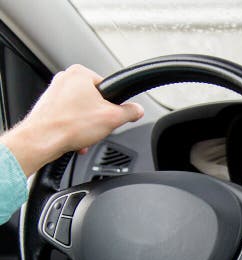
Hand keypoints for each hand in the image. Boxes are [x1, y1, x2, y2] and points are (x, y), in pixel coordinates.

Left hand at [0, 64, 143, 175]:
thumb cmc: (69, 125)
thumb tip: (137, 110)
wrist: (41, 140)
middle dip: (98, 118)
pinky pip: (69, 117)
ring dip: (87, 126)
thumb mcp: (113, 118)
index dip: (113, 106)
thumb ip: (130, 112)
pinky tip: (75, 139)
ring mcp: (54, 92)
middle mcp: (65, 79)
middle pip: (95, 100)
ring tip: (84, 135)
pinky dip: (75, 128)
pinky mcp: (48, 106)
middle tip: (97, 127)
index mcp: (80, 73)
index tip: (111, 116)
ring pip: (82, 111)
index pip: (109, 88)